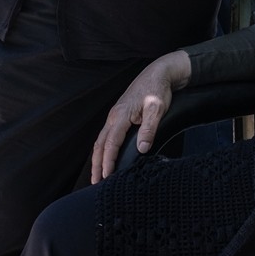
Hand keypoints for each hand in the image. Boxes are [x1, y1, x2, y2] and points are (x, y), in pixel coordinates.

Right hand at [90, 51, 191, 182]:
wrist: (158, 73)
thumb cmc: (158, 89)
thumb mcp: (157, 108)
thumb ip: (149, 129)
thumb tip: (142, 148)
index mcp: (120, 115)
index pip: (111, 144)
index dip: (108, 162)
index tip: (106, 177)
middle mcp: (113, 116)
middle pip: (100, 144)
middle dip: (97, 164)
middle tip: (95, 182)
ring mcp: (114, 115)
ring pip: (101, 140)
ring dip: (98, 158)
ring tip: (97, 174)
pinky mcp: (119, 114)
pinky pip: (106, 134)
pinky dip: (103, 148)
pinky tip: (105, 155)